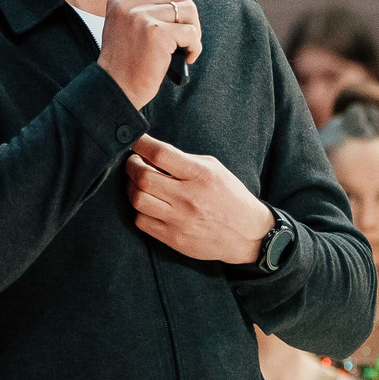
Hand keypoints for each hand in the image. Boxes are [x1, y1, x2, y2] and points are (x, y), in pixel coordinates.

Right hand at [100, 0, 199, 107]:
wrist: (116, 88)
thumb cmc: (127, 59)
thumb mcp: (127, 22)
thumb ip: (149, 2)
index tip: (177, 8)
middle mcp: (128, 2)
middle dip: (189, 12)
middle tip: (183, 33)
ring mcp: (141, 16)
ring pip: (188, 9)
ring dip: (194, 29)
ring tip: (183, 45)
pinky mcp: (156, 33)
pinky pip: (191, 31)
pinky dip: (194, 46)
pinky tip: (185, 57)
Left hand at [127, 135, 271, 264]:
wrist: (247, 234)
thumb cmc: (229, 197)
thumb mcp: (214, 169)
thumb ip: (185, 160)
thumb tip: (151, 154)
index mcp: (201, 175)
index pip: (161, 155)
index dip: (141, 144)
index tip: (135, 141)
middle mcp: (188, 198)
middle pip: (143, 177)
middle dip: (131, 165)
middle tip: (134, 162)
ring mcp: (180, 220)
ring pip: (138, 199)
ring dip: (131, 187)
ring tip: (138, 182)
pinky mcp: (174, 238)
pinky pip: (141, 221)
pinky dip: (139, 209)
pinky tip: (147, 203)